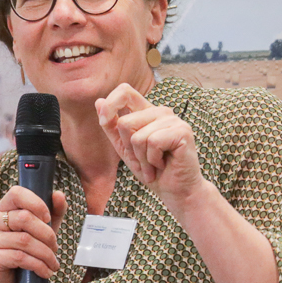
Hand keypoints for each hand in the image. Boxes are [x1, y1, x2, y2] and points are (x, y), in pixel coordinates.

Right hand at [0, 185, 68, 282]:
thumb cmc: (29, 257)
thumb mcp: (44, 233)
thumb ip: (53, 213)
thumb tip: (59, 195)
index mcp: (2, 210)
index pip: (17, 193)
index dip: (36, 203)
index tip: (48, 218)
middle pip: (24, 218)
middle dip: (47, 235)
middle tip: (55, 249)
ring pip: (25, 240)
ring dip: (46, 254)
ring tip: (53, 264)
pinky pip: (19, 257)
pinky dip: (38, 265)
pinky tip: (45, 272)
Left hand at [96, 83, 206, 213]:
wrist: (175, 191)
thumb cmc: (153, 170)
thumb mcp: (125, 148)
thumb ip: (112, 126)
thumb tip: (98, 101)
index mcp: (147, 112)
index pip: (125, 91)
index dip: (111, 104)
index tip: (105, 122)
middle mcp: (161, 112)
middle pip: (125, 122)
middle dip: (130, 149)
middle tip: (144, 161)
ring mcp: (173, 120)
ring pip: (138, 136)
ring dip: (142, 159)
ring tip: (155, 165)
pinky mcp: (182, 131)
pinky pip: (152, 143)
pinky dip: (153, 160)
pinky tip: (164, 164)